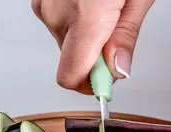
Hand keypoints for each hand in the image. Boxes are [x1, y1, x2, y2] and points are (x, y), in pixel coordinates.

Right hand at [32, 0, 154, 93]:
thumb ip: (126, 36)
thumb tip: (119, 70)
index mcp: (85, 16)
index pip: (72, 76)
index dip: (92, 85)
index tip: (108, 82)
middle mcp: (57, 13)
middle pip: (73, 62)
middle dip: (96, 56)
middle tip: (116, 31)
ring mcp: (44, 4)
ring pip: (67, 43)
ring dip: (86, 36)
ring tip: (104, 6)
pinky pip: (60, 24)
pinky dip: (76, 20)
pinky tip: (90, 1)